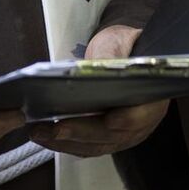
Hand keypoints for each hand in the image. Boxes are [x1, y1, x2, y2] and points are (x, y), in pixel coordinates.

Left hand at [29, 23, 167, 158]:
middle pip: (109, 136)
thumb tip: (90, 68)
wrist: (128, 54)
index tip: (102, 121)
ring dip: (65, 143)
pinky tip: (46, 136)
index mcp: (150, 99)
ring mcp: (125, 134)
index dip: (118, 121)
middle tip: (52, 129)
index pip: (134, 117)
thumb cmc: (123, 47)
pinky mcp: (108, 138)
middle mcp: (140, 123)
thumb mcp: (117, 43)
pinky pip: (88, 146)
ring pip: (96, 146)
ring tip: (38, 133)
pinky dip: (67, 144)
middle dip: (78, 133)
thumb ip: (108, 56)